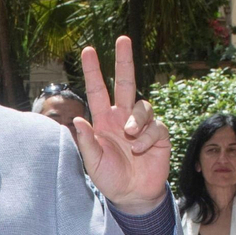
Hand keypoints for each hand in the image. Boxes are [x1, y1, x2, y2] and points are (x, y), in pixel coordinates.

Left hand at [72, 37, 171, 209]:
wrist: (132, 195)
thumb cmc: (110, 178)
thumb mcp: (93, 162)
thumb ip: (86, 142)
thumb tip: (77, 120)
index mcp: (104, 120)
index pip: (97, 91)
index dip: (93, 71)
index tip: (88, 50)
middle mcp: (123, 117)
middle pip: (126, 82)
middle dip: (124, 60)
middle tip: (122, 39)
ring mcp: (142, 125)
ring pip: (143, 105)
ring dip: (137, 119)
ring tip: (130, 136)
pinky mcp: (159, 135)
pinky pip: (156, 126)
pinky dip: (148, 137)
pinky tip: (141, 150)